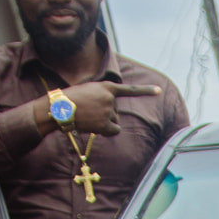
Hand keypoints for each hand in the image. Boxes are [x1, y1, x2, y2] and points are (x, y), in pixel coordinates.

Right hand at [46, 81, 160, 135]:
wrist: (59, 108)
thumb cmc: (70, 99)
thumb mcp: (88, 90)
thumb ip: (102, 96)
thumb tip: (111, 116)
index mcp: (106, 87)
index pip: (129, 90)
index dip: (146, 90)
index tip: (159, 91)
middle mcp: (110, 98)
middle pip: (116, 110)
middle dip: (105, 113)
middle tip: (88, 110)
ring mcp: (108, 111)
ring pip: (114, 121)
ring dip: (103, 121)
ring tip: (88, 116)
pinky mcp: (105, 123)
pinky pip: (114, 130)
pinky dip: (108, 131)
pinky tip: (95, 127)